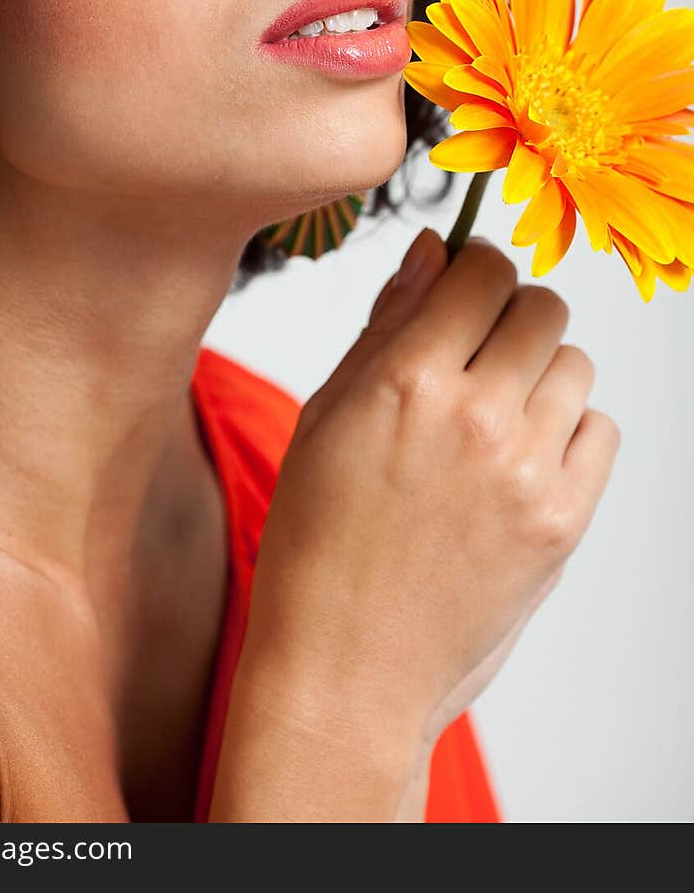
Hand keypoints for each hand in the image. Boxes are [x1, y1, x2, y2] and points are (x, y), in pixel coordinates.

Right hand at [240, 228, 620, 773]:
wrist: (345, 669)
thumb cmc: (317, 544)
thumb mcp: (327, 417)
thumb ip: (387, 325)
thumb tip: (432, 250)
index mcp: (406, 380)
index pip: (483, 269)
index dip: (475, 267)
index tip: (466, 285)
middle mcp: (476, 415)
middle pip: (542, 307)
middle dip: (511, 315)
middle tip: (478, 353)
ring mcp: (528, 471)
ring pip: (576, 364)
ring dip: (541, 374)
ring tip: (493, 418)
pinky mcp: (564, 522)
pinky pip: (602, 431)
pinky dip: (568, 433)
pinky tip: (518, 461)